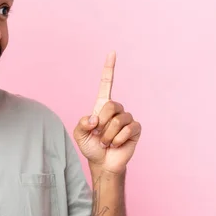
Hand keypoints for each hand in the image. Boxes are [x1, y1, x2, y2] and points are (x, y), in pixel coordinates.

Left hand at [73, 52, 141, 174]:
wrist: (102, 163)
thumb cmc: (91, 146)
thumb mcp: (79, 134)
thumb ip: (82, 123)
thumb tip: (95, 118)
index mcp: (101, 106)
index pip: (106, 84)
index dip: (109, 69)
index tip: (112, 52)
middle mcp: (116, 109)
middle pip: (111, 106)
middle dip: (102, 123)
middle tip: (99, 134)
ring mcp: (127, 118)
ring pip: (118, 120)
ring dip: (108, 135)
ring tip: (106, 142)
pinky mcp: (136, 129)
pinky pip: (128, 129)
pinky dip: (118, 139)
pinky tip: (116, 144)